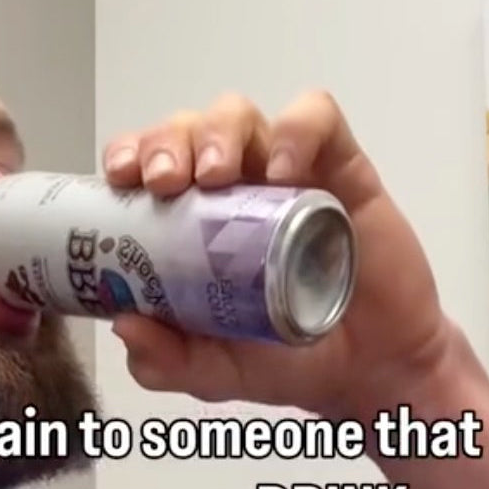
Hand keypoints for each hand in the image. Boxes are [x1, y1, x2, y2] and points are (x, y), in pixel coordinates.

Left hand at [100, 91, 447, 420]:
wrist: (368, 371)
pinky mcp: (341, 169)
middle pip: (185, 131)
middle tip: (165, 181)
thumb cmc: (286, 361)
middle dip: (165, 141)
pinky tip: (285, 171)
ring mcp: (285, 174)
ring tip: (217, 175)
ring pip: (238, 115)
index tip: (120, 179)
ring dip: (218, 131)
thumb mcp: (212, 373)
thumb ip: (165, 362)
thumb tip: (124, 324)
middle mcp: (231, 190)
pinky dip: (296, 131)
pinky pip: (318, 119)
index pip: (145, 165)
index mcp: (189, 224)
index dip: (127, 156)